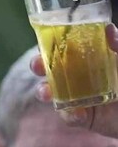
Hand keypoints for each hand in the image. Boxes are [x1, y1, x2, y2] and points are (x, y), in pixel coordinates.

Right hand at [30, 23, 117, 138]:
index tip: (42, 42)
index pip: (63, 49)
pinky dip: (70, 116)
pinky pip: (69, 117)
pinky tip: (77, 113)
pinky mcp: (81, 117)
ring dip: (44, 91)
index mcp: (87, 59)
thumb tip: (108, 29)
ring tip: (47, 93)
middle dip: (38, 66)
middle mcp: (78, 77)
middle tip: (37, 66)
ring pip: (52, 94)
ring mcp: (77, 97)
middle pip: (50, 69)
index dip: (49, 45)